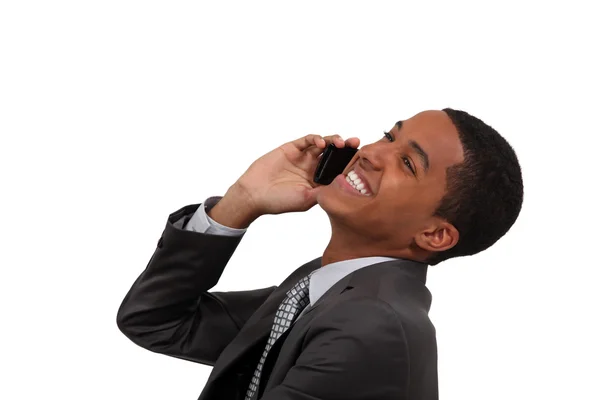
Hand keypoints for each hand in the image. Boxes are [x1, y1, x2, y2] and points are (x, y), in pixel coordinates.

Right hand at [231, 134, 359, 216]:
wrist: (254, 194)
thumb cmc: (278, 201)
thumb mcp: (305, 200)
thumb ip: (323, 192)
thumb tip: (343, 185)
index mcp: (320, 182)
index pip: (339, 170)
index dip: (350, 164)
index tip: (361, 160)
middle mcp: (314, 168)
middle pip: (335, 155)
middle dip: (347, 148)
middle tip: (356, 144)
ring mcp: (304, 157)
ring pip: (324, 144)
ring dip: (334, 141)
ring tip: (341, 143)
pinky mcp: (292, 148)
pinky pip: (308, 140)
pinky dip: (316, 138)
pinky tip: (321, 143)